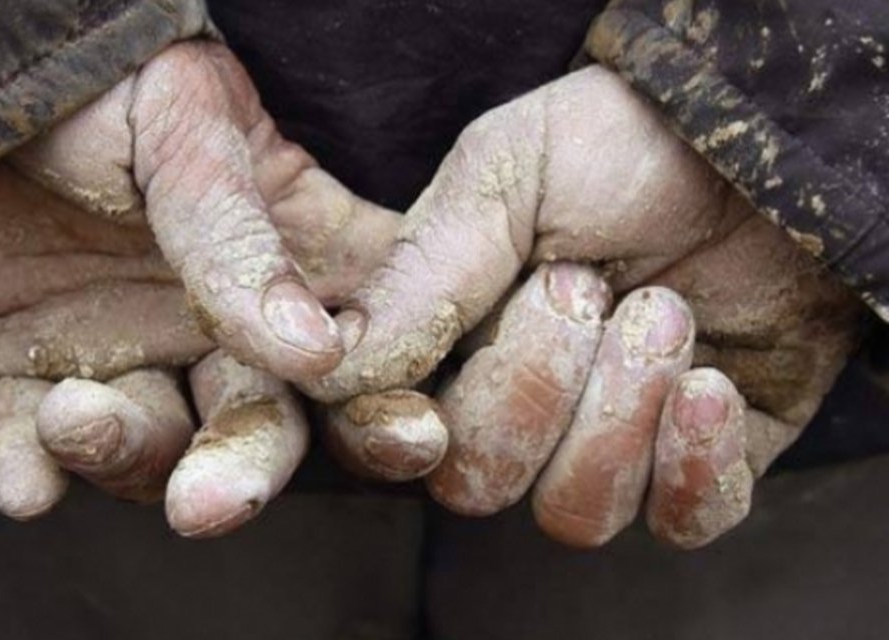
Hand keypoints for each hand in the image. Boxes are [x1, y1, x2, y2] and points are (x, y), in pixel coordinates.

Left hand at [0, 42, 399, 533]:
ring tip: (75, 414)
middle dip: (248, 467)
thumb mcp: (181, 124)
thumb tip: (317, 350)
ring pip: (159, 445)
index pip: (372, 333)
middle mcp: (220, 319)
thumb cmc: (96, 78)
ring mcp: (128, 348)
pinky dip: (33, 471)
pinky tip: (26, 479)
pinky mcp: (30, 371)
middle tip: (209, 503)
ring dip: (126, 456)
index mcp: (284, 250)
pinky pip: (36, 444)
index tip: (404, 434)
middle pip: (268, 419)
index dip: (395, 393)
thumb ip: (239, 233)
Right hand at [301, 66, 862, 547]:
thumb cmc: (624, 145)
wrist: (763, 148)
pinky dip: (695, 462)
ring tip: (664, 315)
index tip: (425, 417)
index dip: (390, 439)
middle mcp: (518, 404)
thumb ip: (424, 270)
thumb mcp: (508, 172)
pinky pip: (681, 522)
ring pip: (574, 513)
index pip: (381, 430)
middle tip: (583, 288)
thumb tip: (333, 368)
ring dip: (619, 412)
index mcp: (452, 339)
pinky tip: (711, 384)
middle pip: (473, 482)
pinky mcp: (698, 463)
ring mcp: (608, 440)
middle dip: (531, 389)